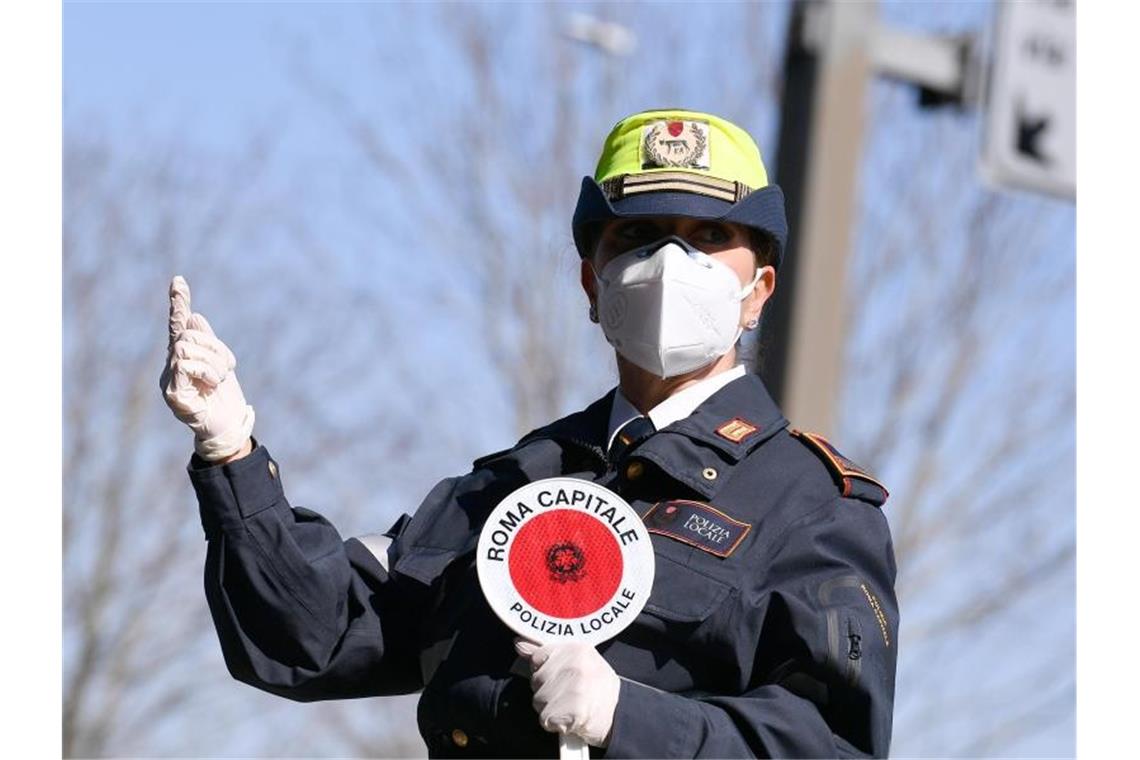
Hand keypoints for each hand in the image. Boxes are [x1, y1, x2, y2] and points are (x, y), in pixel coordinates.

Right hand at [159, 276, 254, 460]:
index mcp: (185, 356)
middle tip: (227, 369)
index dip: (179, 302)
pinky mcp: (172, 394)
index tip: (179, 280)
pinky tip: (211, 385)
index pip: (179, 325)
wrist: (228, 426)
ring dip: (213, 361)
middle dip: (215, 348)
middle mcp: (172, 365)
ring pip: (186, 347)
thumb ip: (209, 342)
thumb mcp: (222, 364)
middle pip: (188, 334)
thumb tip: (195, 316)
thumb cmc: (224, 397)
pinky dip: (206, 371)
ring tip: (218, 380)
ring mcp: (169, 380)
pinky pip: (184, 365)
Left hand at [514, 639, 619, 747]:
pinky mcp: (570, 711)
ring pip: (537, 700)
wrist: (620, 715)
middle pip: (535, 680)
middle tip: (568, 693)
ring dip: (550, 708)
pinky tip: (569, 718)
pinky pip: (545, 719)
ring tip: (569, 705)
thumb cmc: (597, 687)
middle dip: (546, 690)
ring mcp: (573, 688)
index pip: (537, 657)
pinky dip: (554, 723)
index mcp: (575, 648)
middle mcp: (574, 665)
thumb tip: (519, 644)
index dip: (545, 671)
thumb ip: (545, 653)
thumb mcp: (577, 661)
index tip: (559, 677)